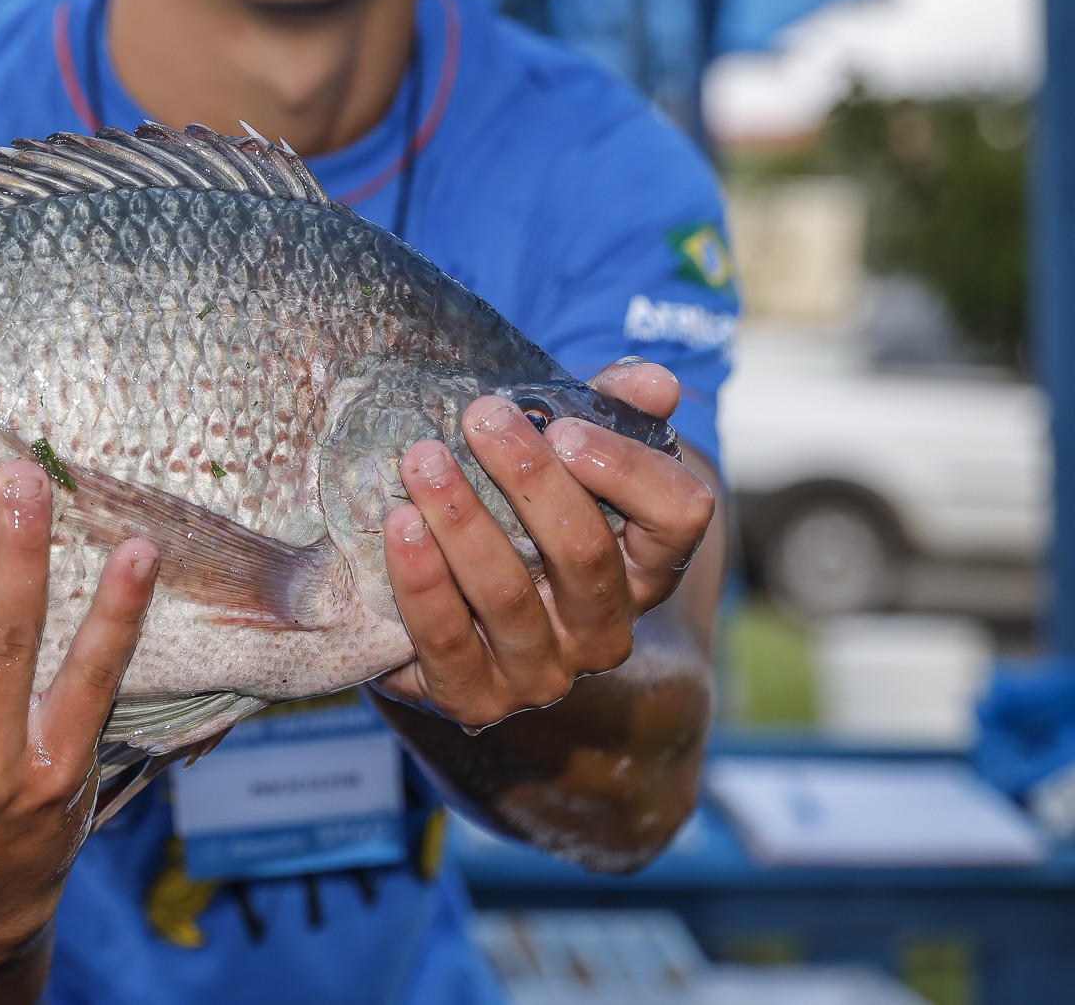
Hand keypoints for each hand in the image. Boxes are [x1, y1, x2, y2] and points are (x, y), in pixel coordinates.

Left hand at [369, 360, 716, 728]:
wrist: (438, 622)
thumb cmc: (511, 524)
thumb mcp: (560, 466)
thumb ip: (608, 413)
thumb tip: (654, 380)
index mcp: (642, 567)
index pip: (680, 517)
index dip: (629, 469)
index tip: (564, 426)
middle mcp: (604, 629)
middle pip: (585, 550)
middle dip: (528, 478)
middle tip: (479, 418)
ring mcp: (541, 672)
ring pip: (508, 594)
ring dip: (461, 520)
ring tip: (421, 460)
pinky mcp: (473, 698)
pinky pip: (447, 639)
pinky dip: (421, 579)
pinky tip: (399, 526)